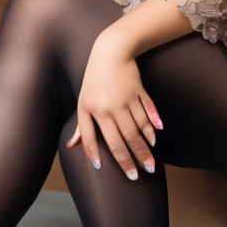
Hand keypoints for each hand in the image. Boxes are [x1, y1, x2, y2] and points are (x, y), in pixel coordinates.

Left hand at [66, 35, 164, 179]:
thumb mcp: (84, 101)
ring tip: (151, 164)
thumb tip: (71, 147)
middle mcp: (106, 106)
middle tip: (138, 175)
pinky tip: (155, 138)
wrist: (112, 51)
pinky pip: (147, 113)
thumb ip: (81, 127)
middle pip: (120, 138)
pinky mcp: (138, 92)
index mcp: (89, 109)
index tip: (101, 168)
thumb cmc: (95, 80)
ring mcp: (124, 99)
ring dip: (145, 148)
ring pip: (137, 129)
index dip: (93, 152)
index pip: (89, 135)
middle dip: (130, 159)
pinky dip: (152, 126)